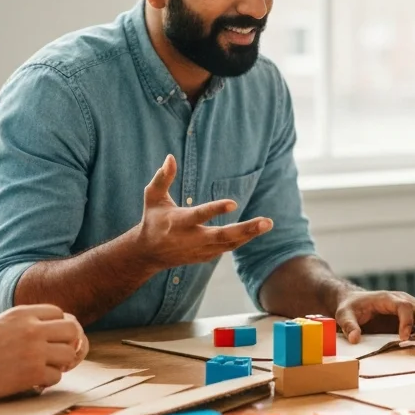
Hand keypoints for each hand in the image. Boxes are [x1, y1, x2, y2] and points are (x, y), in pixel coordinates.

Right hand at [0, 304, 88, 397]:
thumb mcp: (2, 324)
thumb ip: (27, 323)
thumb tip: (60, 330)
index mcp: (23, 313)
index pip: (59, 313)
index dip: (57, 328)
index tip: (49, 339)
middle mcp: (32, 328)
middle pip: (72, 331)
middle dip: (67, 343)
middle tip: (55, 355)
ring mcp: (34, 350)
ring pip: (68, 354)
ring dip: (59, 364)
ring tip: (43, 368)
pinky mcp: (32, 372)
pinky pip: (56, 376)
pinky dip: (47, 381)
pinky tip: (33, 381)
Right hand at [137, 154, 272, 267]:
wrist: (147, 254)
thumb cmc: (153, 219)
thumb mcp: (153, 197)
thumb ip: (162, 178)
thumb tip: (170, 157)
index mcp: (178, 222)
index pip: (199, 215)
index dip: (215, 210)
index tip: (233, 203)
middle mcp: (191, 238)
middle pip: (222, 235)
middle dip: (246, 229)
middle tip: (267, 222)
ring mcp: (199, 250)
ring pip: (229, 244)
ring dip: (249, 234)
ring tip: (267, 224)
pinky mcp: (204, 257)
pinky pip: (226, 248)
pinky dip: (240, 240)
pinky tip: (254, 230)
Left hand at [333, 290, 414, 342]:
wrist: (355, 302)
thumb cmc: (351, 307)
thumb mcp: (344, 314)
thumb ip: (349, 325)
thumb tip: (355, 339)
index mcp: (388, 298)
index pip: (405, 306)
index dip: (407, 322)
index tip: (404, 338)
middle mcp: (402, 300)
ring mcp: (409, 307)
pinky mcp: (411, 316)